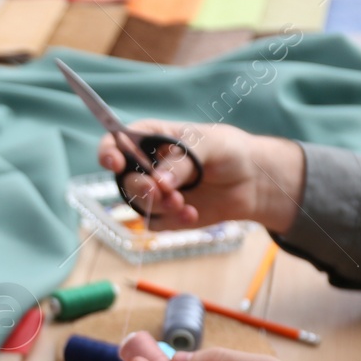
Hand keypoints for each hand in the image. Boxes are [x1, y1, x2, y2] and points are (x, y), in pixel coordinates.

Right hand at [95, 121, 305, 232]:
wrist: (251, 181)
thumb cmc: (229, 151)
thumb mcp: (209, 146)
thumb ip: (182, 161)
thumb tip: (159, 182)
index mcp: (150, 138)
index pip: (116, 142)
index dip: (109, 152)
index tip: (115, 163)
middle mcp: (146, 165)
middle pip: (124, 178)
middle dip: (140, 187)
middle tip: (159, 191)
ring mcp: (153, 191)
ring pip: (138, 203)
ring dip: (159, 205)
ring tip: (184, 203)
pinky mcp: (164, 214)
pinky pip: (155, 222)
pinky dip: (173, 221)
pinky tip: (192, 214)